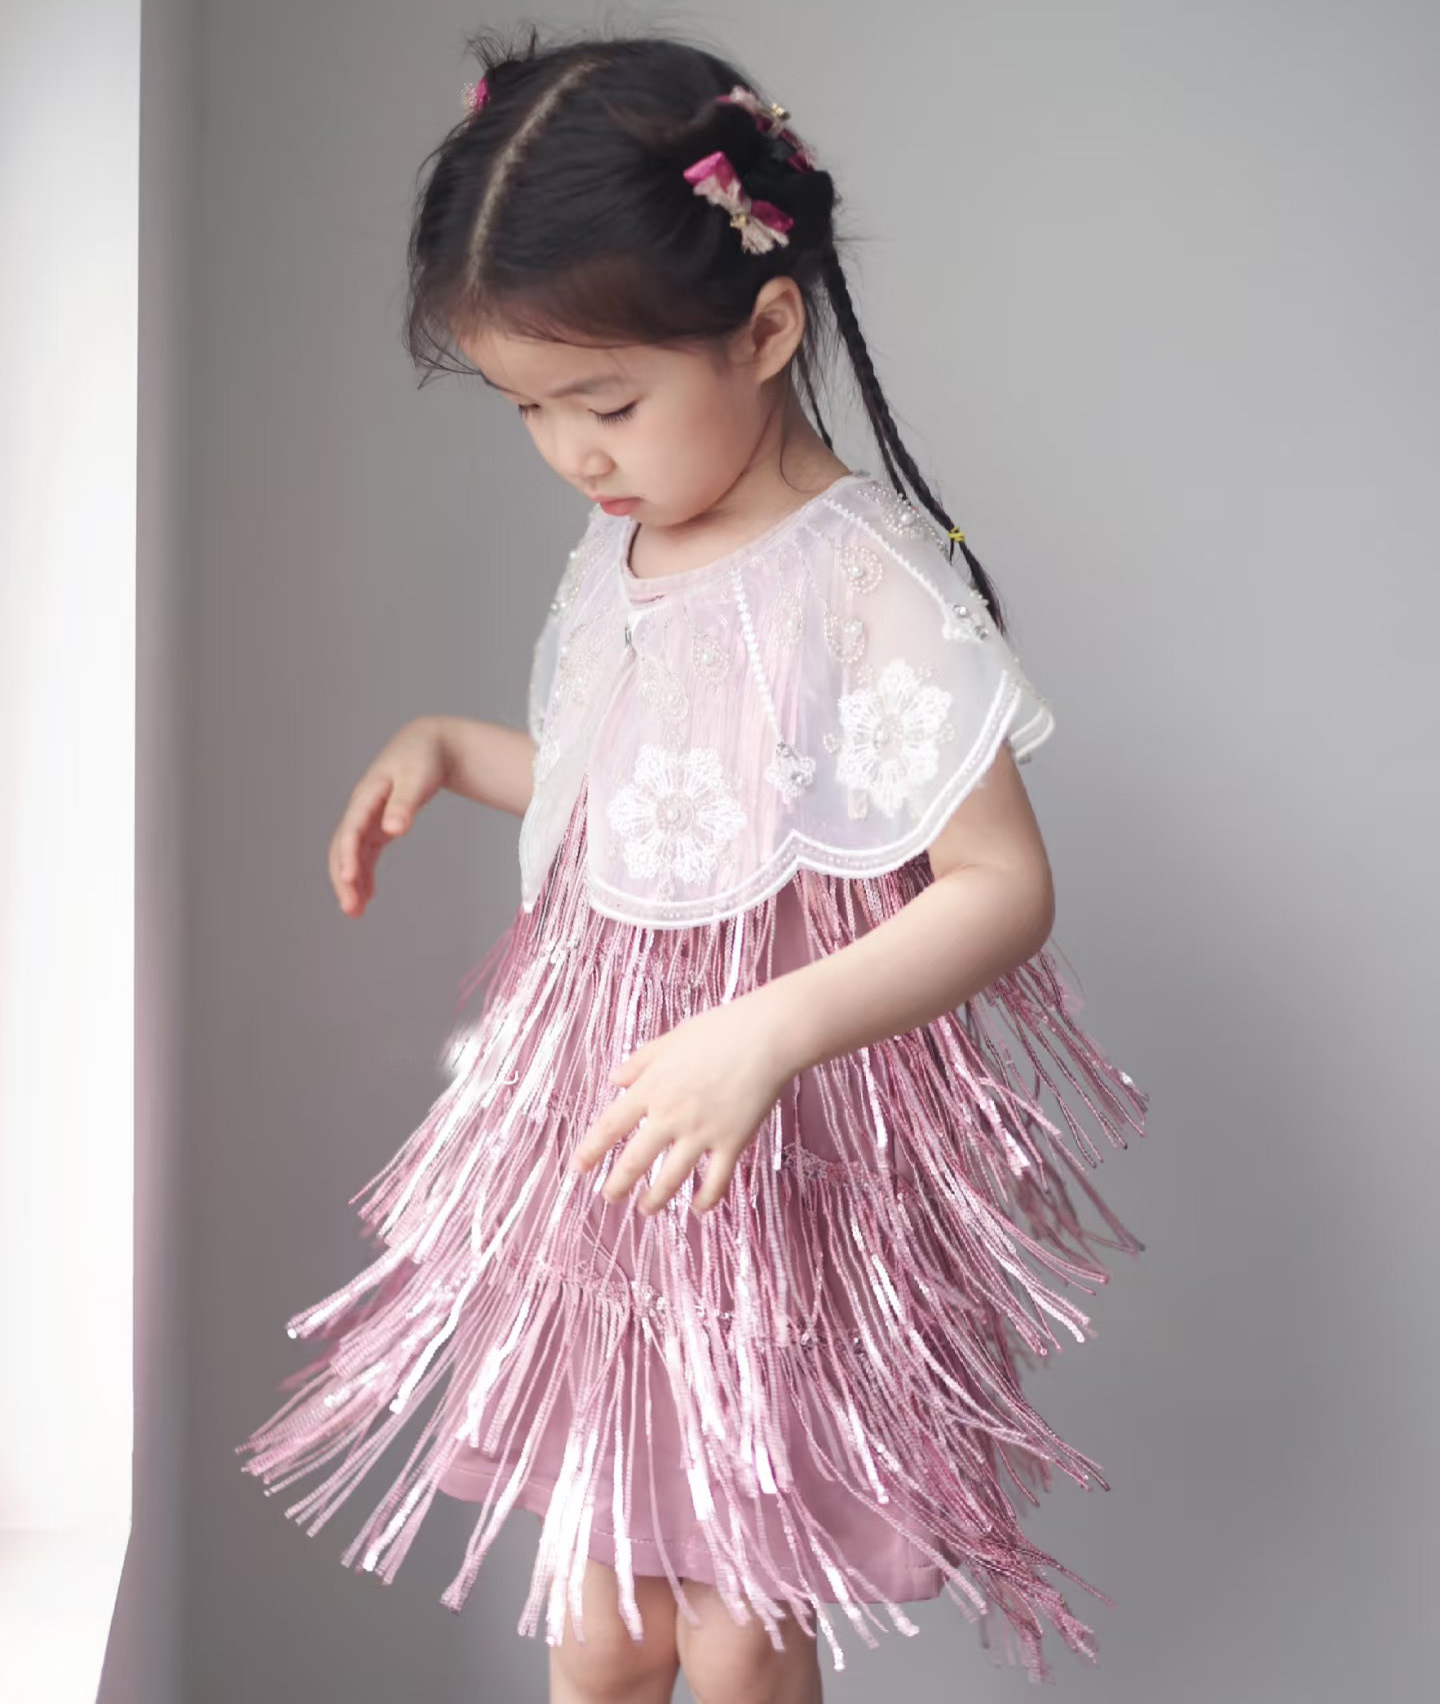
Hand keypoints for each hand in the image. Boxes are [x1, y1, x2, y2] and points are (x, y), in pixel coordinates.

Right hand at [328, 716, 451, 916]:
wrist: (428, 745)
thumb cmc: (423, 758)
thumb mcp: (417, 778)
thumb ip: (405, 804)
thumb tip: (393, 830)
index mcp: (367, 795)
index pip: (351, 829)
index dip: (347, 854)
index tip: (348, 878)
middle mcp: (361, 808)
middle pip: (343, 846)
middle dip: (344, 877)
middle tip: (351, 908)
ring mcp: (367, 818)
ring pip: (350, 853)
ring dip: (350, 881)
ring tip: (355, 911)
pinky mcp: (377, 825)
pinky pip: (364, 854)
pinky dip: (364, 874)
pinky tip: (367, 897)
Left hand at [569, 994, 796, 1216]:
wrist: (765, 1036)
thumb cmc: (718, 1030)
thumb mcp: (670, 1039)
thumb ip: (640, 1062)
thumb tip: (614, 1079)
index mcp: (651, 1089)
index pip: (611, 1126)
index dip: (591, 1150)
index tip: (578, 1169)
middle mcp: (670, 1116)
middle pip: (634, 1160)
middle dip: (618, 1185)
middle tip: (609, 1197)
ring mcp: (701, 1132)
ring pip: (670, 1178)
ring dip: (655, 1199)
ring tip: (646, 1210)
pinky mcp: (732, 1142)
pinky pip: (716, 1180)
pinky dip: (706, 1198)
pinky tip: (699, 1208)